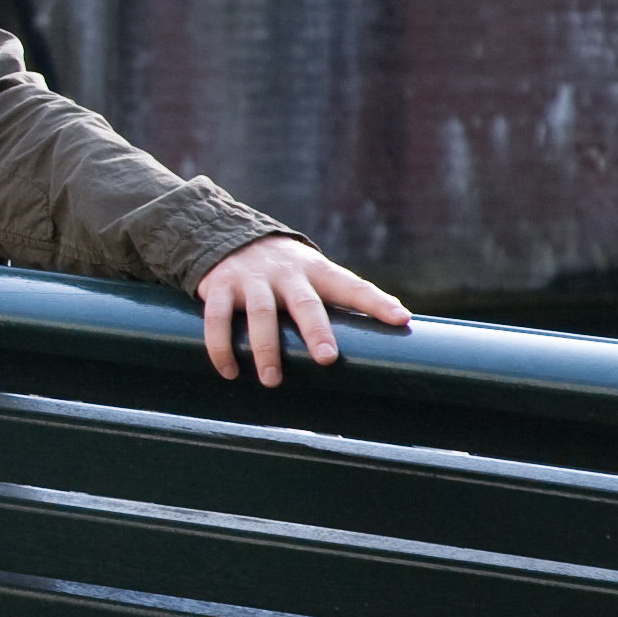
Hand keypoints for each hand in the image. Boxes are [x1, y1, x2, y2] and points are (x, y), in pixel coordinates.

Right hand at [195, 234, 409, 386]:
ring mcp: (251, 278)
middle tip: (326, 359)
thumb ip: (346, 299)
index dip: (377, 302)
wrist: (228, 236)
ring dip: (266, 348)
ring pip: (259, 313)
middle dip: (315, 329)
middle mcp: (286, 273)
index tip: (400, 319)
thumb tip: (399, 326)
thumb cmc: (286, 273)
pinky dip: (221, 346)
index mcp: (317, 272)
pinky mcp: (219, 285)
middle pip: (304, 302)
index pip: (352, 286)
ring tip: (272, 380)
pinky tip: (228, 371)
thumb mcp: (316, 277)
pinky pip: (216, 317)